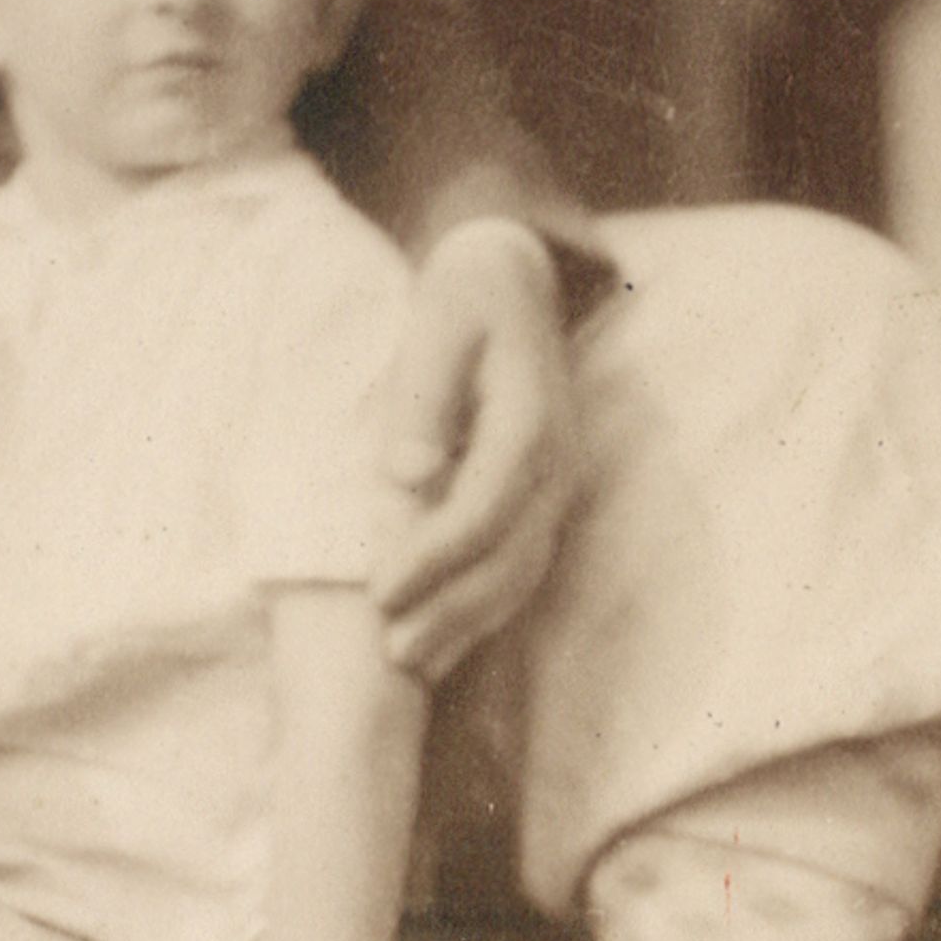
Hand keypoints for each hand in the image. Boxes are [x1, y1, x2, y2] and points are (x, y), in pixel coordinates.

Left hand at [370, 220, 581, 680]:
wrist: (511, 278)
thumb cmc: (460, 300)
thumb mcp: (432, 331)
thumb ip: (421, 403)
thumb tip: (406, 476)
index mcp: (529, 421)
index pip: (483, 510)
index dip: (432, 558)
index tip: (380, 591)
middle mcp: (558, 461)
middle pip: (509, 557)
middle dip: (450, 610)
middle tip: (392, 652)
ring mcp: (560, 481)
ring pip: (522, 570)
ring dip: (470, 621)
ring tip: (413, 662)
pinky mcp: (547, 493)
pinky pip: (525, 561)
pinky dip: (489, 605)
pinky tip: (449, 636)